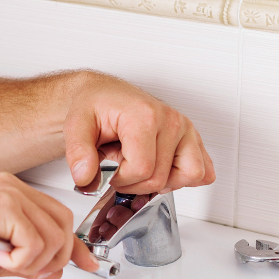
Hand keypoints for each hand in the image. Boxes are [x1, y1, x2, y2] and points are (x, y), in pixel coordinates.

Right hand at [0, 173, 99, 278]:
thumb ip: (28, 260)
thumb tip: (55, 268)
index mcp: (11, 194)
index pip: (59, 216)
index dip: (75, 246)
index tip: (85, 263)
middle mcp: (9, 187)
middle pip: (62, 225)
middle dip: (52, 258)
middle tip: (27, 269)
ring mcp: (2, 193)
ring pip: (51, 235)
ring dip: (32, 261)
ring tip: (3, 261)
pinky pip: (32, 241)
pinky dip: (19, 260)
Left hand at [64, 73, 214, 193]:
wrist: (104, 95)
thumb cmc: (95, 107)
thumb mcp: (76, 125)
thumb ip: (77, 153)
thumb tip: (85, 178)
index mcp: (145, 115)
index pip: (142, 169)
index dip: (119, 179)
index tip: (107, 170)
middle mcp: (170, 120)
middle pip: (160, 179)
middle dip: (133, 183)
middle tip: (119, 166)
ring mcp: (185, 129)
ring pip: (189, 176)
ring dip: (162, 181)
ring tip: (141, 166)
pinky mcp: (192, 138)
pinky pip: (203, 171)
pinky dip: (183, 178)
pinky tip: (161, 168)